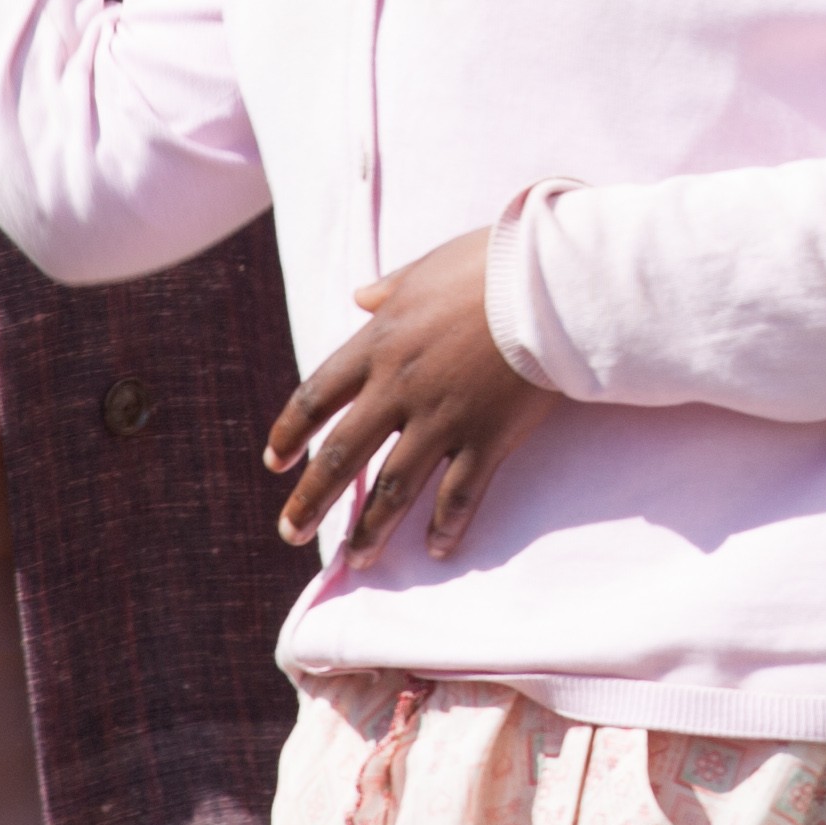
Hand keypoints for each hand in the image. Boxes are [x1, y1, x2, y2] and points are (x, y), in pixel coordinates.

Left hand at [267, 229, 564, 561]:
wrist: (550, 283)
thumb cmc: (492, 265)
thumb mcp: (428, 267)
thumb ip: (390, 288)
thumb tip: (362, 296)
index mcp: (379, 345)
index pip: (316, 397)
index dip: (291, 433)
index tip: (275, 462)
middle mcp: (399, 389)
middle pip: (342, 456)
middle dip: (312, 500)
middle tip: (290, 532)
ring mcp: (443, 419)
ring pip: (395, 487)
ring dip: (371, 528)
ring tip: (356, 559)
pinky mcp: (488, 437)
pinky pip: (460, 493)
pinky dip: (447, 524)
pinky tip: (436, 549)